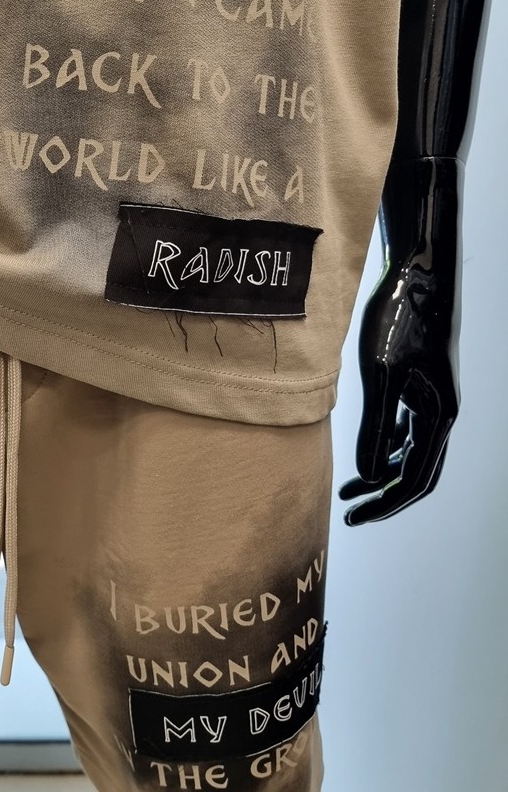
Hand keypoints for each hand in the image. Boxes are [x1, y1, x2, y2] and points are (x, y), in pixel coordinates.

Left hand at [339, 239, 458, 526]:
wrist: (419, 273)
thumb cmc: (399, 317)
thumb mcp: (380, 373)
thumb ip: (375, 426)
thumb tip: (367, 475)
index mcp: (438, 416)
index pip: (413, 479)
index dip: (383, 504)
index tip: (351, 518)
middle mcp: (442, 413)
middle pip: (417, 474)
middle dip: (384, 498)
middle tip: (349, 515)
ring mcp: (434, 400)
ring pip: (413, 454)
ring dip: (384, 475)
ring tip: (350, 491)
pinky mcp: (422, 385)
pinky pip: (410, 432)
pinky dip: (388, 450)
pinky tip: (367, 456)